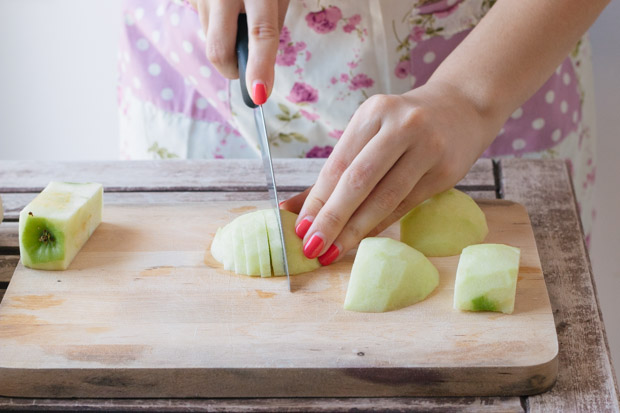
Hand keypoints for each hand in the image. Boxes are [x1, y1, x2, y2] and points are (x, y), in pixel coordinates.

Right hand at [188, 0, 288, 103]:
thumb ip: (270, 31)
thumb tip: (258, 75)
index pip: (260, 34)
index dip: (259, 67)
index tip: (259, 95)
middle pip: (219, 51)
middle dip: (233, 70)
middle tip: (247, 67)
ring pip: (211, 43)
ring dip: (226, 46)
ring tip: (238, 20)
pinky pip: (203, 28)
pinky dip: (217, 29)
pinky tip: (225, 9)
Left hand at [281, 81, 503, 265]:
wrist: (462, 109)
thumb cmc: (402, 127)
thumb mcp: (368, 134)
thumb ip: (333, 173)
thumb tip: (290, 209)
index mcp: (373, 113)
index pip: (338, 164)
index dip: (317, 200)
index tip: (299, 229)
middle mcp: (401, 126)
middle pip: (359, 181)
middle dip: (332, 218)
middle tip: (312, 247)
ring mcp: (427, 148)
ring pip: (385, 198)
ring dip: (355, 230)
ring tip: (333, 251)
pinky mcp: (445, 172)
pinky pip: (406, 205)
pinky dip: (380, 225)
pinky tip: (362, 239)